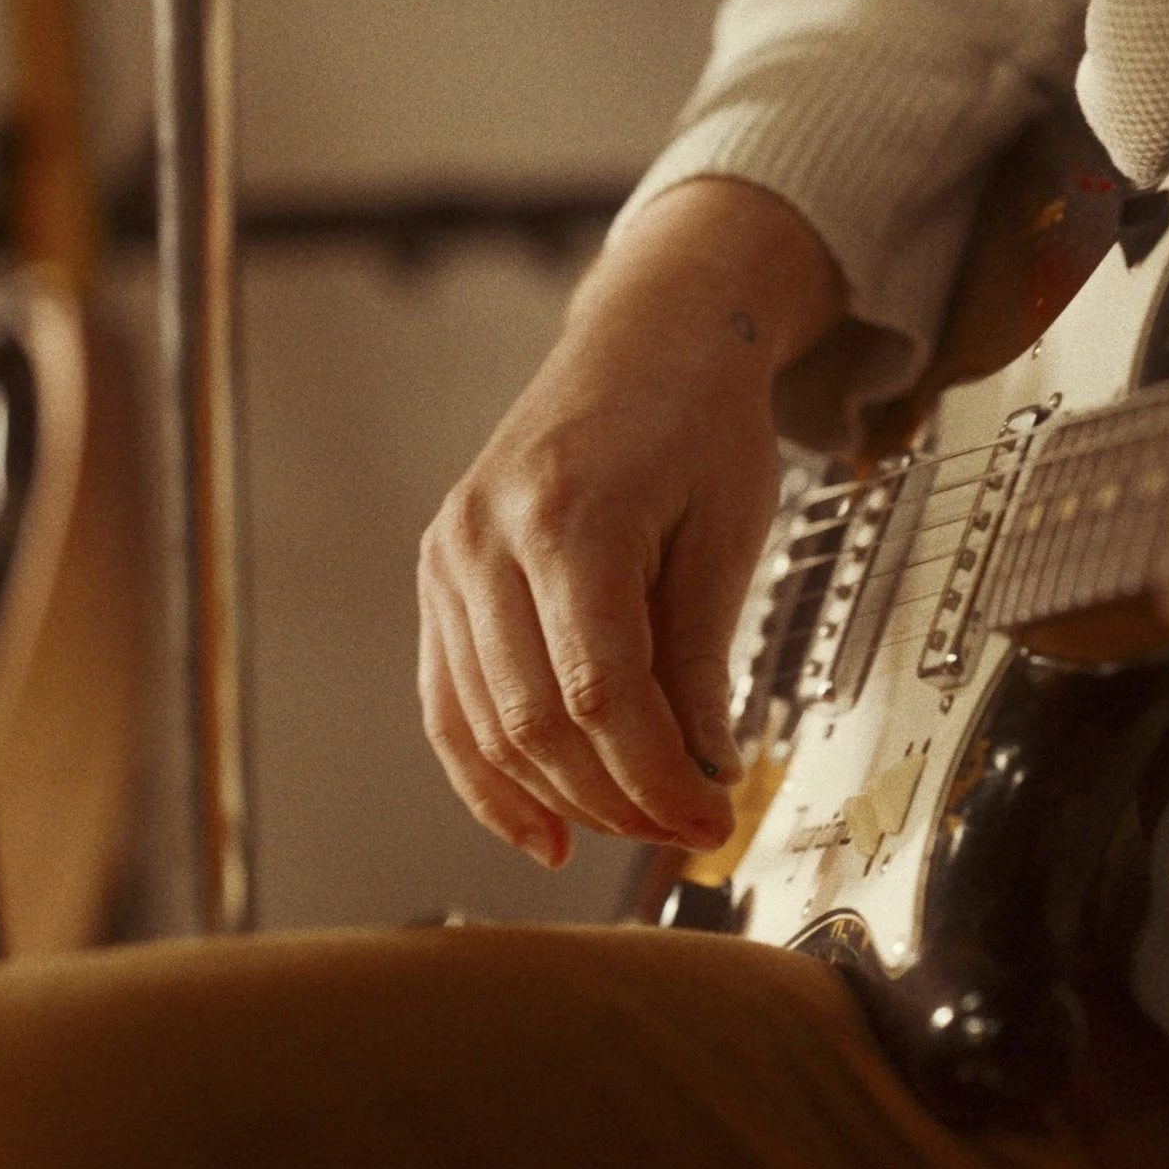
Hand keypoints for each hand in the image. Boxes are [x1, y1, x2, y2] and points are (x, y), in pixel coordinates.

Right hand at [418, 179, 845, 867]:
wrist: (648, 337)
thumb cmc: (697, 419)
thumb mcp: (728, 534)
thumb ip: (700, 661)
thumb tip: (702, 776)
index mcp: (567, 514)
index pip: (599, 694)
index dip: (654, 780)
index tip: (709, 821)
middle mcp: (486, 536)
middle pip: (533, 721)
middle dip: (614, 799)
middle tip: (683, 831)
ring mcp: (449, 557)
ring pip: (482, 726)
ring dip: (559, 799)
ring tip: (630, 830)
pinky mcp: (440, 576)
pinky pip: (449, 703)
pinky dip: (490, 777)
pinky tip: (541, 827)